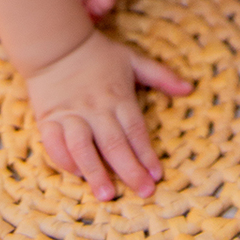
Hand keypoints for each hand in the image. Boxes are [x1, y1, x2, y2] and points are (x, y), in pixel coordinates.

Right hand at [28, 29, 191, 200]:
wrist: (57, 43)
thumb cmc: (98, 55)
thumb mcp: (133, 59)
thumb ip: (161, 75)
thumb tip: (190, 88)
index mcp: (118, 96)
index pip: (136, 130)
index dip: (147, 154)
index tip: (157, 175)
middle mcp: (96, 108)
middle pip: (115, 143)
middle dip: (130, 170)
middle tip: (143, 192)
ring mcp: (71, 114)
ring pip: (83, 147)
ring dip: (95, 171)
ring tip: (107, 195)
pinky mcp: (49, 119)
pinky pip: (54, 143)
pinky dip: (64, 160)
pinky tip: (76, 175)